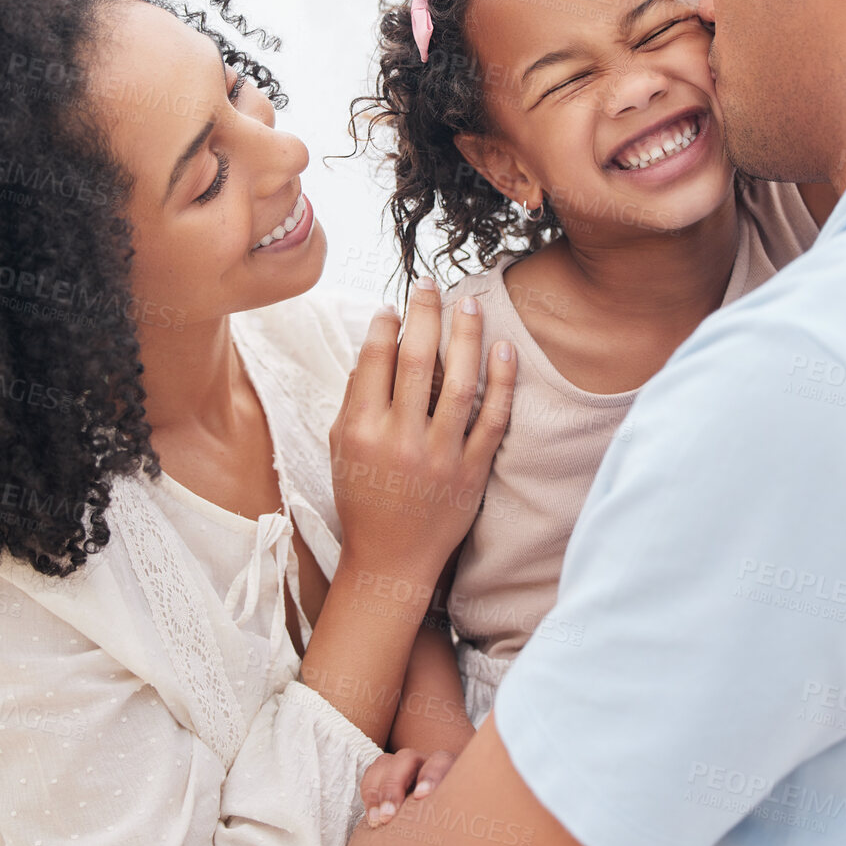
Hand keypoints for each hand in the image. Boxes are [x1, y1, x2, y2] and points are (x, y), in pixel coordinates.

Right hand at [329, 278, 516, 582]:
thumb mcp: (341, 448)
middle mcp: (401, 440)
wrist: (392, 560)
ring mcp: (440, 456)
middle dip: (424, 314)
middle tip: (430, 285)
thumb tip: (374, 344)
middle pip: (417, 361)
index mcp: (362, 431)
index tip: (394, 306)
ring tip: (469, 304)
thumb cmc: (364, 499)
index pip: (375, 361)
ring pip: (460, 384)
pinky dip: (501, 382)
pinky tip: (503, 349)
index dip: (385, 325)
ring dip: (466, 336)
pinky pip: (493, 420)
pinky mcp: (472, 472)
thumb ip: (353, 398)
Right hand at [361, 748, 456, 827]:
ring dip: (377, 791)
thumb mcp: (460, 809)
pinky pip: (373, 774)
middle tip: (389, 815)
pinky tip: (371, 815)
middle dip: (394, 786)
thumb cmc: (456, 811)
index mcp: (450, 767)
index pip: (441, 760)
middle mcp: (426, 762)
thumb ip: (456, 812)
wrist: (445, 808)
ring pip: (386, 763)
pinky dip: (369, 793)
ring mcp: (406, 766)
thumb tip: (459, 830)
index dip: (431, 775)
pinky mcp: (389, 774)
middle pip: (406, 758)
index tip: (422, 796)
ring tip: (376, 819)